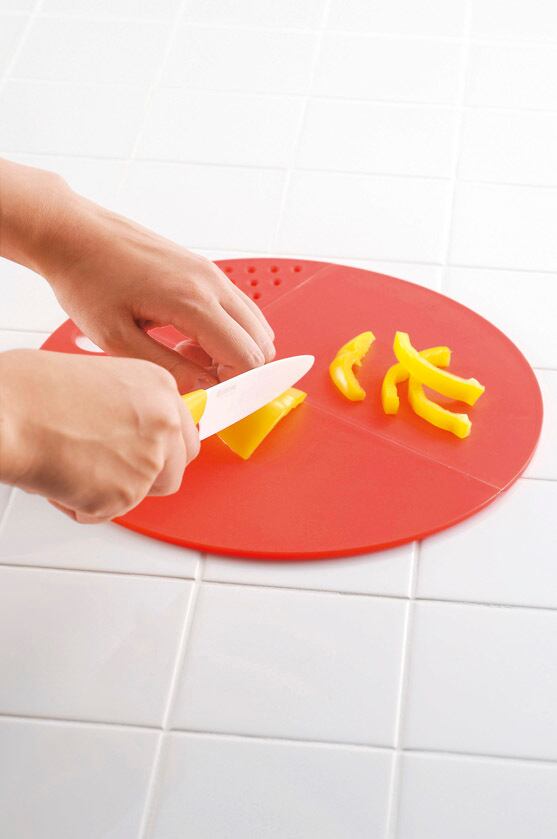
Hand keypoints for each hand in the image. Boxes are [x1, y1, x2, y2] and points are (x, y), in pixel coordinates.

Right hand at [0, 349, 198, 522]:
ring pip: (141, 495)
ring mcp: (149, 460)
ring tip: (72, 464)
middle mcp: (163, 422)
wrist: (8, 412)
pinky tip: (60, 476)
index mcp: (159, 386)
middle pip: (175, 468)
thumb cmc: (33, 390)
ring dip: (110, 491)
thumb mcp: (100, 380)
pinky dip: (82, 504)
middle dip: (147, 477)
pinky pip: (108, 512)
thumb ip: (129, 408)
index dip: (162, 448)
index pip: (183, 431)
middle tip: (110, 470)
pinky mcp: (125, 494)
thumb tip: (128, 431)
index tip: (150, 453)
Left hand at [41, 188, 274, 390]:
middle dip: (238, 369)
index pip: (247, 356)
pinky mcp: (204, 270)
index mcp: (193, 301)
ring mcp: (211, 273)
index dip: (234, 385)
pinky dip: (228, 331)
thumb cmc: (87, 280)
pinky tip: (189, 335)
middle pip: (261, 342)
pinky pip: (238, 308)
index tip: (207, 394)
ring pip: (255, 325)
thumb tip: (202, 389)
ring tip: (188, 355)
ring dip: (234, 350)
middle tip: (195, 375)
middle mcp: (210, 283)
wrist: (74, 235)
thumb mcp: (118, 340)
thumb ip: (167, 369)